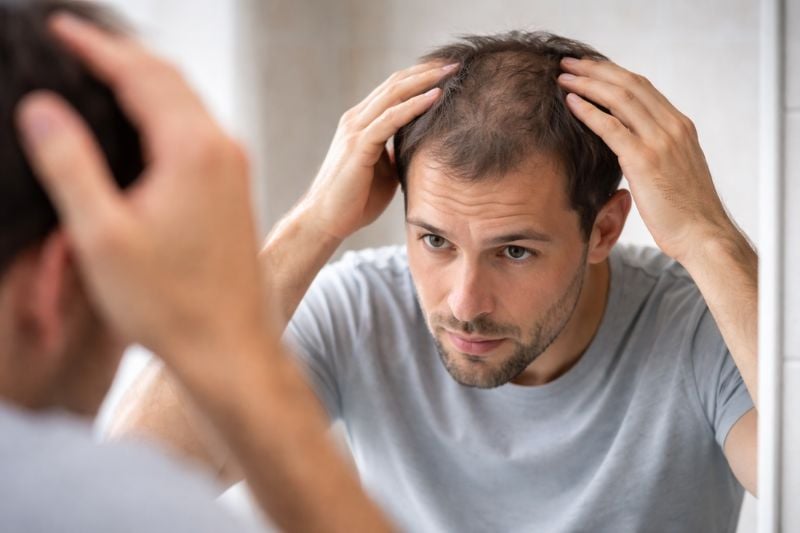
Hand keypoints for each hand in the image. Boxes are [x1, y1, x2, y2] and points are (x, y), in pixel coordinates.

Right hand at [16, 14, 268, 376]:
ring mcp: (235, 168)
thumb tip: (42, 107)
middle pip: (169, 78)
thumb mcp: (102, 237)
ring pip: (187, 102)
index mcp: (193, 151)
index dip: (95, 47)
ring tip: (102, 71)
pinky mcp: (236, 187)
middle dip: (121, 54)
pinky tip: (142, 123)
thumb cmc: (170, 303)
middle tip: (77, 42)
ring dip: (145, 80)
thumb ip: (69, 165)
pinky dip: (165, 111)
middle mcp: (223, 149)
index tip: (60, 29)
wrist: (230, 343)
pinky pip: (198, 129)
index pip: (140, 74)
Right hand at [298, 61, 456, 239]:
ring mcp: (355, 131)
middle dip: (426, 72)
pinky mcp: (358, 146)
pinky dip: (414, 106)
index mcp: (361, 124)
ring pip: (393, 94)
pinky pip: (391, 119)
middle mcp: (356, 120)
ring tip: (451, 72)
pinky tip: (435, 97)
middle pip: (395, 84)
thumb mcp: (383, 173)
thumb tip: (418, 151)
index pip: (393, 90)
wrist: (326, 221)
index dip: (419, 78)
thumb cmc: (353, 201)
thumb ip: (396, 155)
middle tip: (455, 64)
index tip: (447, 73)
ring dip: (424, 81)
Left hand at [557, 57, 733, 262]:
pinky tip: (571, 102)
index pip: (643, 87)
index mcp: (681, 126)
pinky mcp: (645, 160)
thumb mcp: (674, 171)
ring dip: (588, 84)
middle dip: (596, 70)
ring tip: (564, 77)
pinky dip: (589, 111)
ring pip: (619, 98)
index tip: (589, 69)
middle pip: (629, 84)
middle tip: (569, 63)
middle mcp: (673, 127)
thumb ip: (656, 152)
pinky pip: (611, 127)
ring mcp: (660, 141)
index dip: (613, 74)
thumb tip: (629, 148)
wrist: (703, 234)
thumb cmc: (686, 212)